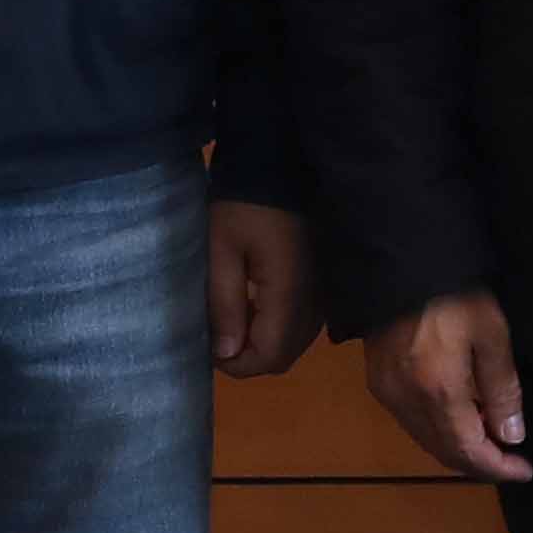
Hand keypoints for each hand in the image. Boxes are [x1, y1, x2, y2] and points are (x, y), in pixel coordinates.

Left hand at [204, 200, 318, 378]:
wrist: (281, 168)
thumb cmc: (243, 207)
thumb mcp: (221, 251)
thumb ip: (225, 304)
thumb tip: (227, 354)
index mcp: (288, 294)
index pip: (268, 356)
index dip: (236, 364)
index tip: (209, 348)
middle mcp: (313, 301)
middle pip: (284, 357)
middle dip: (249, 358)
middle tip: (219, 337)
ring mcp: (322, 293)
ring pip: (295, 343)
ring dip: (264, 344)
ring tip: (235, 320)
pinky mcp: (323, 283)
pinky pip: (303, 324)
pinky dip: (279, 328)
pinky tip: (258, 306)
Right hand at [366, 291, 529, 482]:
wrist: (399, 264)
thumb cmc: (454, 295)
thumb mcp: (491, 336)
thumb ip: (502, 390)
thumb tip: (512, 436)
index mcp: (438, 393)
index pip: (468, 451)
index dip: (497, 468)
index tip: (524, 470)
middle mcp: (406, 403)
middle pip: (444, 452)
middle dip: (479, 463)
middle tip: (511, 461)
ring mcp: (386, 394)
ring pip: (425, 441)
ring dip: (459, 449)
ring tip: (492, 439)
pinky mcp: (377, 383)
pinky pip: (411, 423)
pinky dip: (439, 432)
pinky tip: (462, 418)